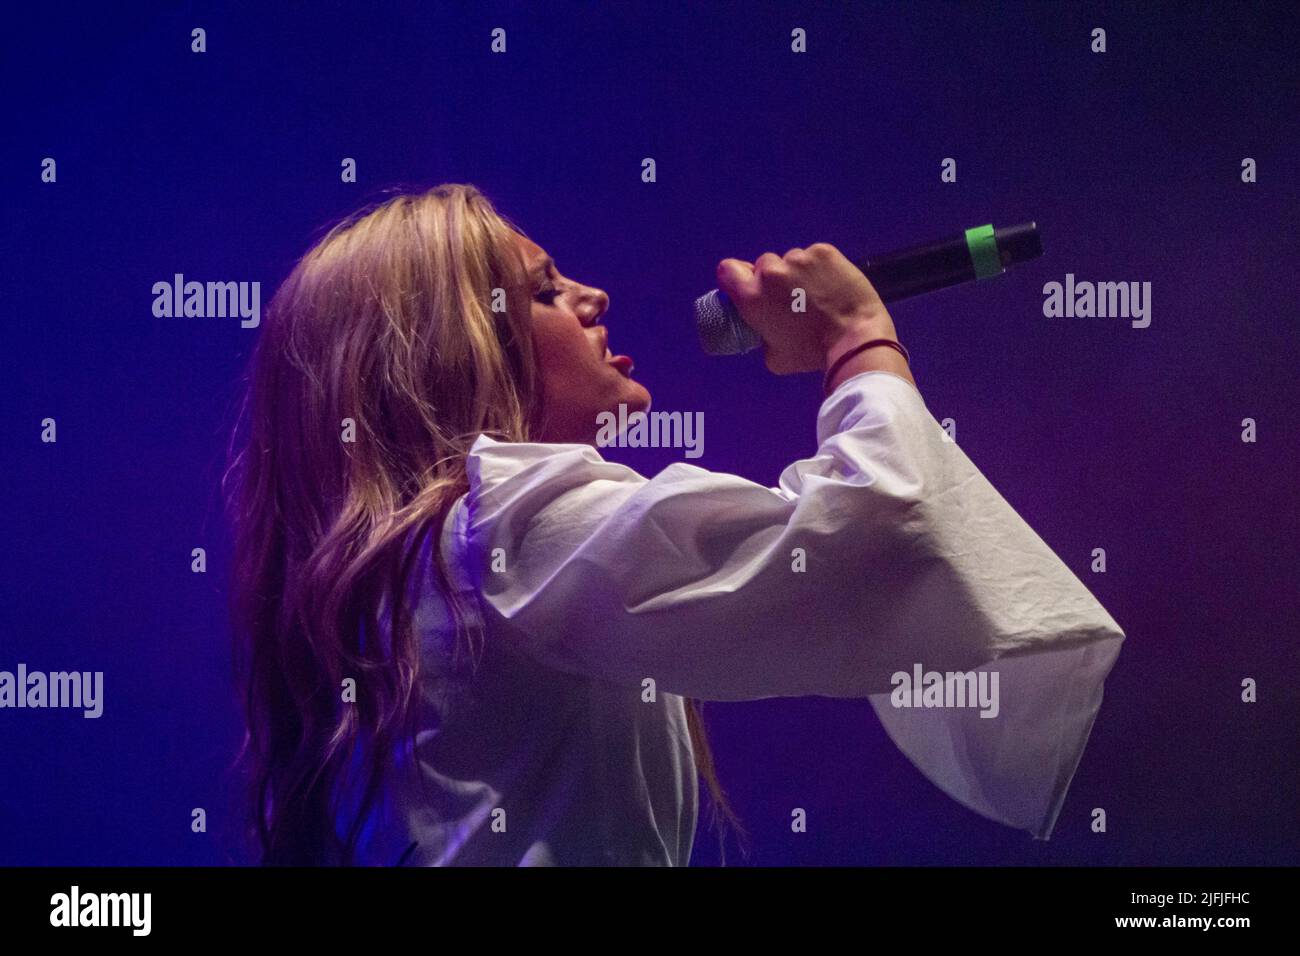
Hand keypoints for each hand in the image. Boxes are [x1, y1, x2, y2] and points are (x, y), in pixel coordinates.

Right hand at [715, 244, 908, 385]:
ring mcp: (799, 258)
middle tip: (793, 298)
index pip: (727, 269)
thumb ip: (761, 334)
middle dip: (775, 279)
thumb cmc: (812, 353)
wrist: (855, 339)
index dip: (738, 277)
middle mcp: (771, 272)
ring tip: (818, 293)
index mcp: (752, 297)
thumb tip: (765, 326)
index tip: (750, 285)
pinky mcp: (823, 252)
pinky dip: (821, 267)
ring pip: (792, 260)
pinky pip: (815, 256)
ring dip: (799, 272)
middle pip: (765, 265)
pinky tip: (832, 284)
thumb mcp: (773, 356)